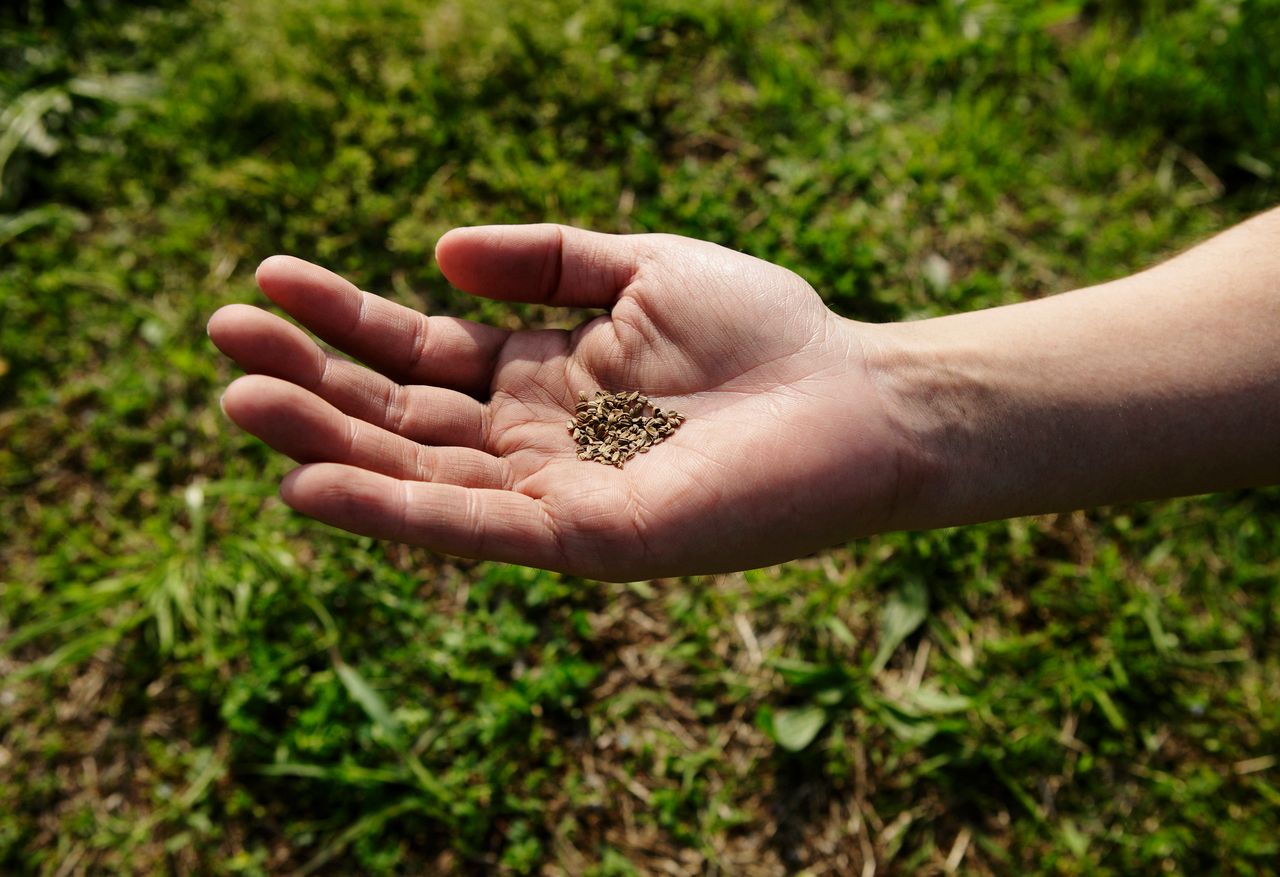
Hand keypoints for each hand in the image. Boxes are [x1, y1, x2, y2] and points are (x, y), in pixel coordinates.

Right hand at [208, 225, 903, 579]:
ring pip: (420, 475)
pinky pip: (475, 530)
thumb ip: (545, 263)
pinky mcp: (588, 537)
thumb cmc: (764, 330)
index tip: (269, 280)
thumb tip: (435, 254)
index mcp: (542, 375)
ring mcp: (555, 493)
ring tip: (242, 404)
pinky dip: (395, 514)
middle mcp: (534, 439)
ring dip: (329, 446)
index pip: (420, 352)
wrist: (857, 399)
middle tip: (222, 339)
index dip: (345, 319)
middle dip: (313, 381)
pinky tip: (314, 488)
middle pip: (402, 415)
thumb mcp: (641, 267)